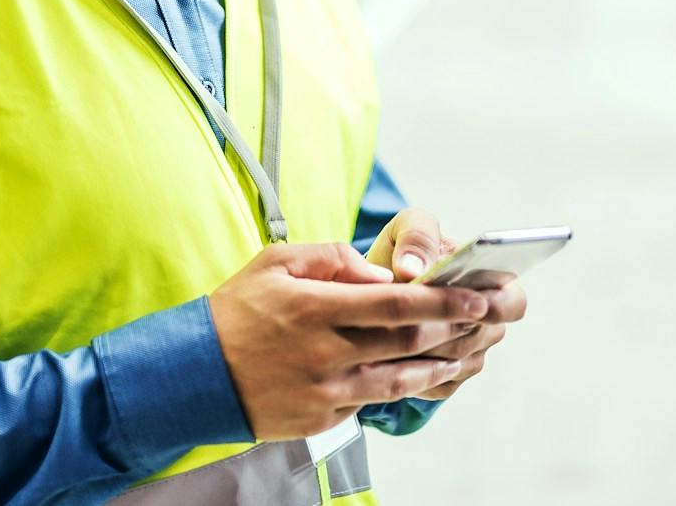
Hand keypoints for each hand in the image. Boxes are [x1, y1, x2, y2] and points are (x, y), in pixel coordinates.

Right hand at [207, 242, 490, 440]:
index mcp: (316, 308)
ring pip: (398, 379)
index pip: (395, 303)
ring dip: (435, 365)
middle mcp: (325, 352)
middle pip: (406, 342)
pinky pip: (369, 400)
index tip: (474, 296)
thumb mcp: (276, 264)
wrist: (194, 375)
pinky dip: (395, 386)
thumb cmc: (237, 311)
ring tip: (458, 353)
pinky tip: (413, 374)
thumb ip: (331, 258)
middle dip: (451, 329)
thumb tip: (379, 273)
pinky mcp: (321, 418)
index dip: (441, 300)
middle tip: (481, 320)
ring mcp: (325, 391)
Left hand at [365, 208, 527, 401]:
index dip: (494, 306)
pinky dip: (410, 371)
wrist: (375, 285)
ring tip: (385, 334)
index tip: (468, 302)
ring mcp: (471, 354)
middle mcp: (489, 323)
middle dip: (440, 328)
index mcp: (494, 282)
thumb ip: (418, 237)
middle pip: (475, 337)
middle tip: (404, 319)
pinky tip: (386, 354)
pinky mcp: (448, 380)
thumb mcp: (408, 228)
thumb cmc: (403, 251)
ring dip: (419, 350)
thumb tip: (413, 269)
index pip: (512, 303)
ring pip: (452, 363)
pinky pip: (435, 383)